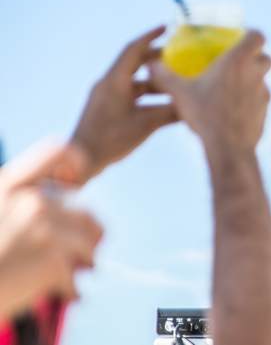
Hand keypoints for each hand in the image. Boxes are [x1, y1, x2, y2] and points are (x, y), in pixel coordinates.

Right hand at [0, 143, 103, 318]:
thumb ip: (17, 204)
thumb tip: (58, 206)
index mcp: (8, 185)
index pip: (57, 150)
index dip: (75, 163)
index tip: (74, 185)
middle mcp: (29, 200)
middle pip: (86, 211)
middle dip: (87, 236)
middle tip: (83, 255)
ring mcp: (44, 227)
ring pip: (89, 243)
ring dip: (82, 262)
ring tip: (69, 276)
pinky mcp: (52, 257)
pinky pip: (76, 274)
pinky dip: (70, 288)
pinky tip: (60, 293)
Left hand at [71, 26, 178, 183]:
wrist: (82, 160)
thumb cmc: (111, 140)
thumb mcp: (146, 124)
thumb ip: (171, 112)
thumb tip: (193, 105)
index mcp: (114, 81)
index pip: (133, 50)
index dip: (151, 37)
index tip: (168, 28)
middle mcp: (108, 84)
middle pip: (134, 63)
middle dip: (157, 59)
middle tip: (179, 57)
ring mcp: (105, 96)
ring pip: (134, 81)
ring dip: (154, 81)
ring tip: (175, 85)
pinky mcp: (106, 108)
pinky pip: (129, 94)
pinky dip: (147, 94)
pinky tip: (162, 104)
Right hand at [149, 30, 270, 156]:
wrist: (228, 147)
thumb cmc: (204, 114)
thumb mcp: (180, 93)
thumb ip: (165, 76)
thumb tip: (150, 64)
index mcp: (239, 61)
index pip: (258, 36)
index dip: (250, 35)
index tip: (239, 38)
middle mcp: (256, 74)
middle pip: (265, 57)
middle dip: (254, 57)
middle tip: (235, 62)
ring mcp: (264, 93)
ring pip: (263, 79)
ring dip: (251, 79)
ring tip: (230, 87)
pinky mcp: (265, 111)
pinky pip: (260, 100)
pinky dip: (250, 100)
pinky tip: (232, 108)